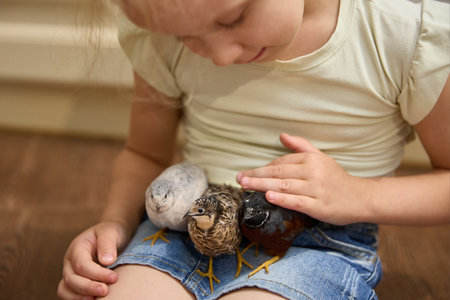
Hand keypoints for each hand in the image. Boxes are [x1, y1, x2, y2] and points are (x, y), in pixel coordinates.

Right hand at [57, 221, 127, 298]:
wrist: (110, 235)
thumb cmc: (111, 233)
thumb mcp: (110, 232)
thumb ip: (108, 244)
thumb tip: (107, 261)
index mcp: (78, 247)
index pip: (81, 264)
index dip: (96, 274)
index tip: (114, 278)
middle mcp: (70, 261)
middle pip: (71, 279)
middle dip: (88, 287)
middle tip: (106, 291)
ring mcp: (70, 272)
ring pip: (65, 289)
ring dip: (80, 297)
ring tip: (97, 299)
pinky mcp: (74, 282)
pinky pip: (68, 294)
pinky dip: (78, 299)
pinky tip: (93, 299)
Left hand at [236, 133, 369, 224]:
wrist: (360, 197)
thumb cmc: (336, 178)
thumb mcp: (320, 156)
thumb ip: (300, 146)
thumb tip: (282, 135)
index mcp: (311, 159)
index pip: (281, 162)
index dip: (262, 168)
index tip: (246, 172)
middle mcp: (313, 172)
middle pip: (278, 173)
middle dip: (256, 175)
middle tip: (239, 178)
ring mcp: (316, 189)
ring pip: (284, 186)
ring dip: (262, 185)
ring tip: (246, 185)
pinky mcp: (319, 206)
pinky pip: (297, 201)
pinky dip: (283, 199)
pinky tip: (269, 197)